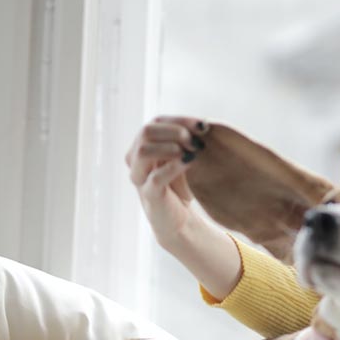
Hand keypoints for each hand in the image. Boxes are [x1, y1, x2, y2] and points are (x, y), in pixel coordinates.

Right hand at [125, 115, 206, 248]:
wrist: (180, 219)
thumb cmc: (181, 185)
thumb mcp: (183, 157)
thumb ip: (186, 140)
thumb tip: (202, 124)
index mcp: (143, 145)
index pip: (156, 122)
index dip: (180, 120)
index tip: (203, 125)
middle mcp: (136, 159)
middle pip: (146, 131)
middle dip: (175, 132)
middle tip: (196, 143)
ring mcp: (140, 178)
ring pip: (143, 151)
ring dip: (171, 147)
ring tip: (192, 153)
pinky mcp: (149, 195)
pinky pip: (155, 178)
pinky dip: (174, 167)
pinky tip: (189, 163)